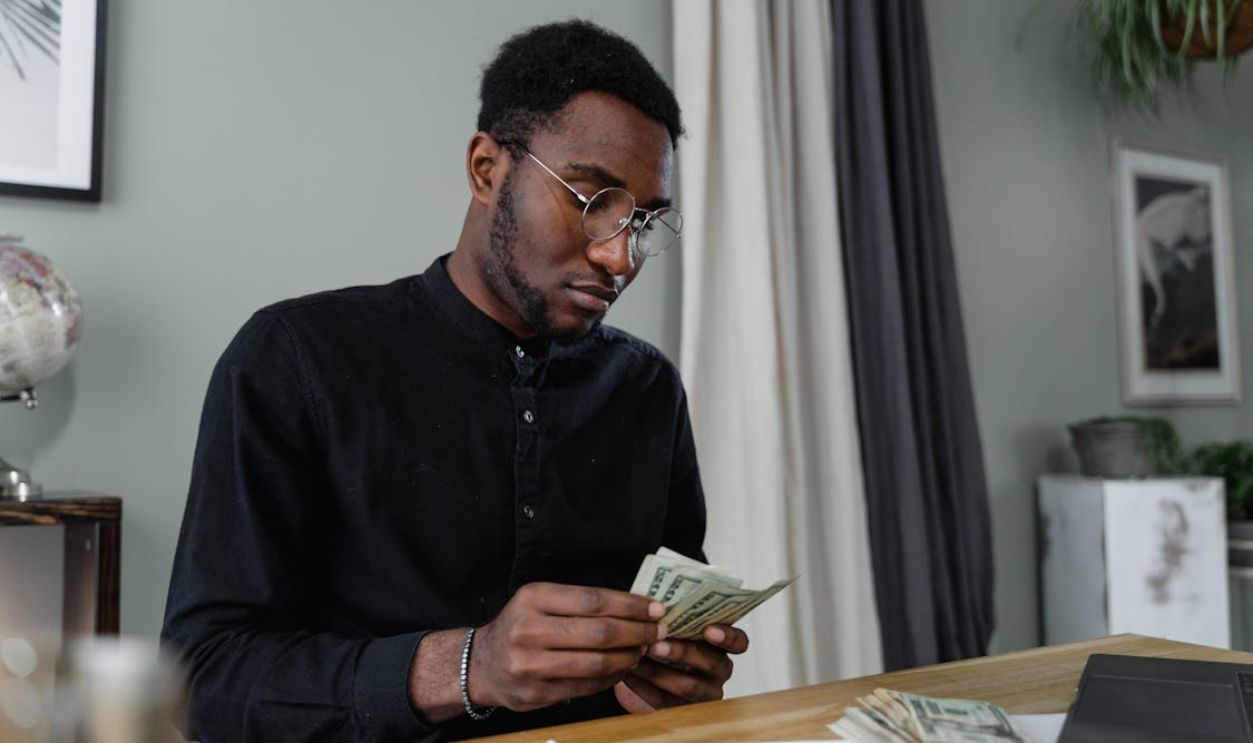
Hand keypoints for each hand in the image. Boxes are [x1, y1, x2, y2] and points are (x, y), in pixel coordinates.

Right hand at [470, 582, 666, 711]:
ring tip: (644, 650)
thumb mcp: (539, 601)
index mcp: (532, 598)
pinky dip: (611, 678)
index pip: (592, 600)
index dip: (630, 605)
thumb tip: (635, 605)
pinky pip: (586, 686)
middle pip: (598, 632)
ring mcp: (530, 665)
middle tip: (658, 631)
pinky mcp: (536, 693)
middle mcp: (528, 630)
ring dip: (628, 657)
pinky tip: (623, 669)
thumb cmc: (520, 627)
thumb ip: (579, 602)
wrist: (482, 664)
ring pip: (595, 663)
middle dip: (637, 631)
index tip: (655, 608)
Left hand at [614, 624, 748, 712]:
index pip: (739, 642)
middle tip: (656, 645)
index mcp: (722, 645)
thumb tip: (653, 605)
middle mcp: (719, 671)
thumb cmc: (665, 640)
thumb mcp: (673, 628)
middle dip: (683, 653)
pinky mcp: (683, 711)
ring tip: (637, 658)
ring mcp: (705, 694)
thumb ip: (673, 618)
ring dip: (659, 672)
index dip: (728, 637)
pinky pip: (667, 703)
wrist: (647, 673)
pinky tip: (628, 675)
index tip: (708, 629)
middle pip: (712, 664)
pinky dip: (645, 688)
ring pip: (689, 687)